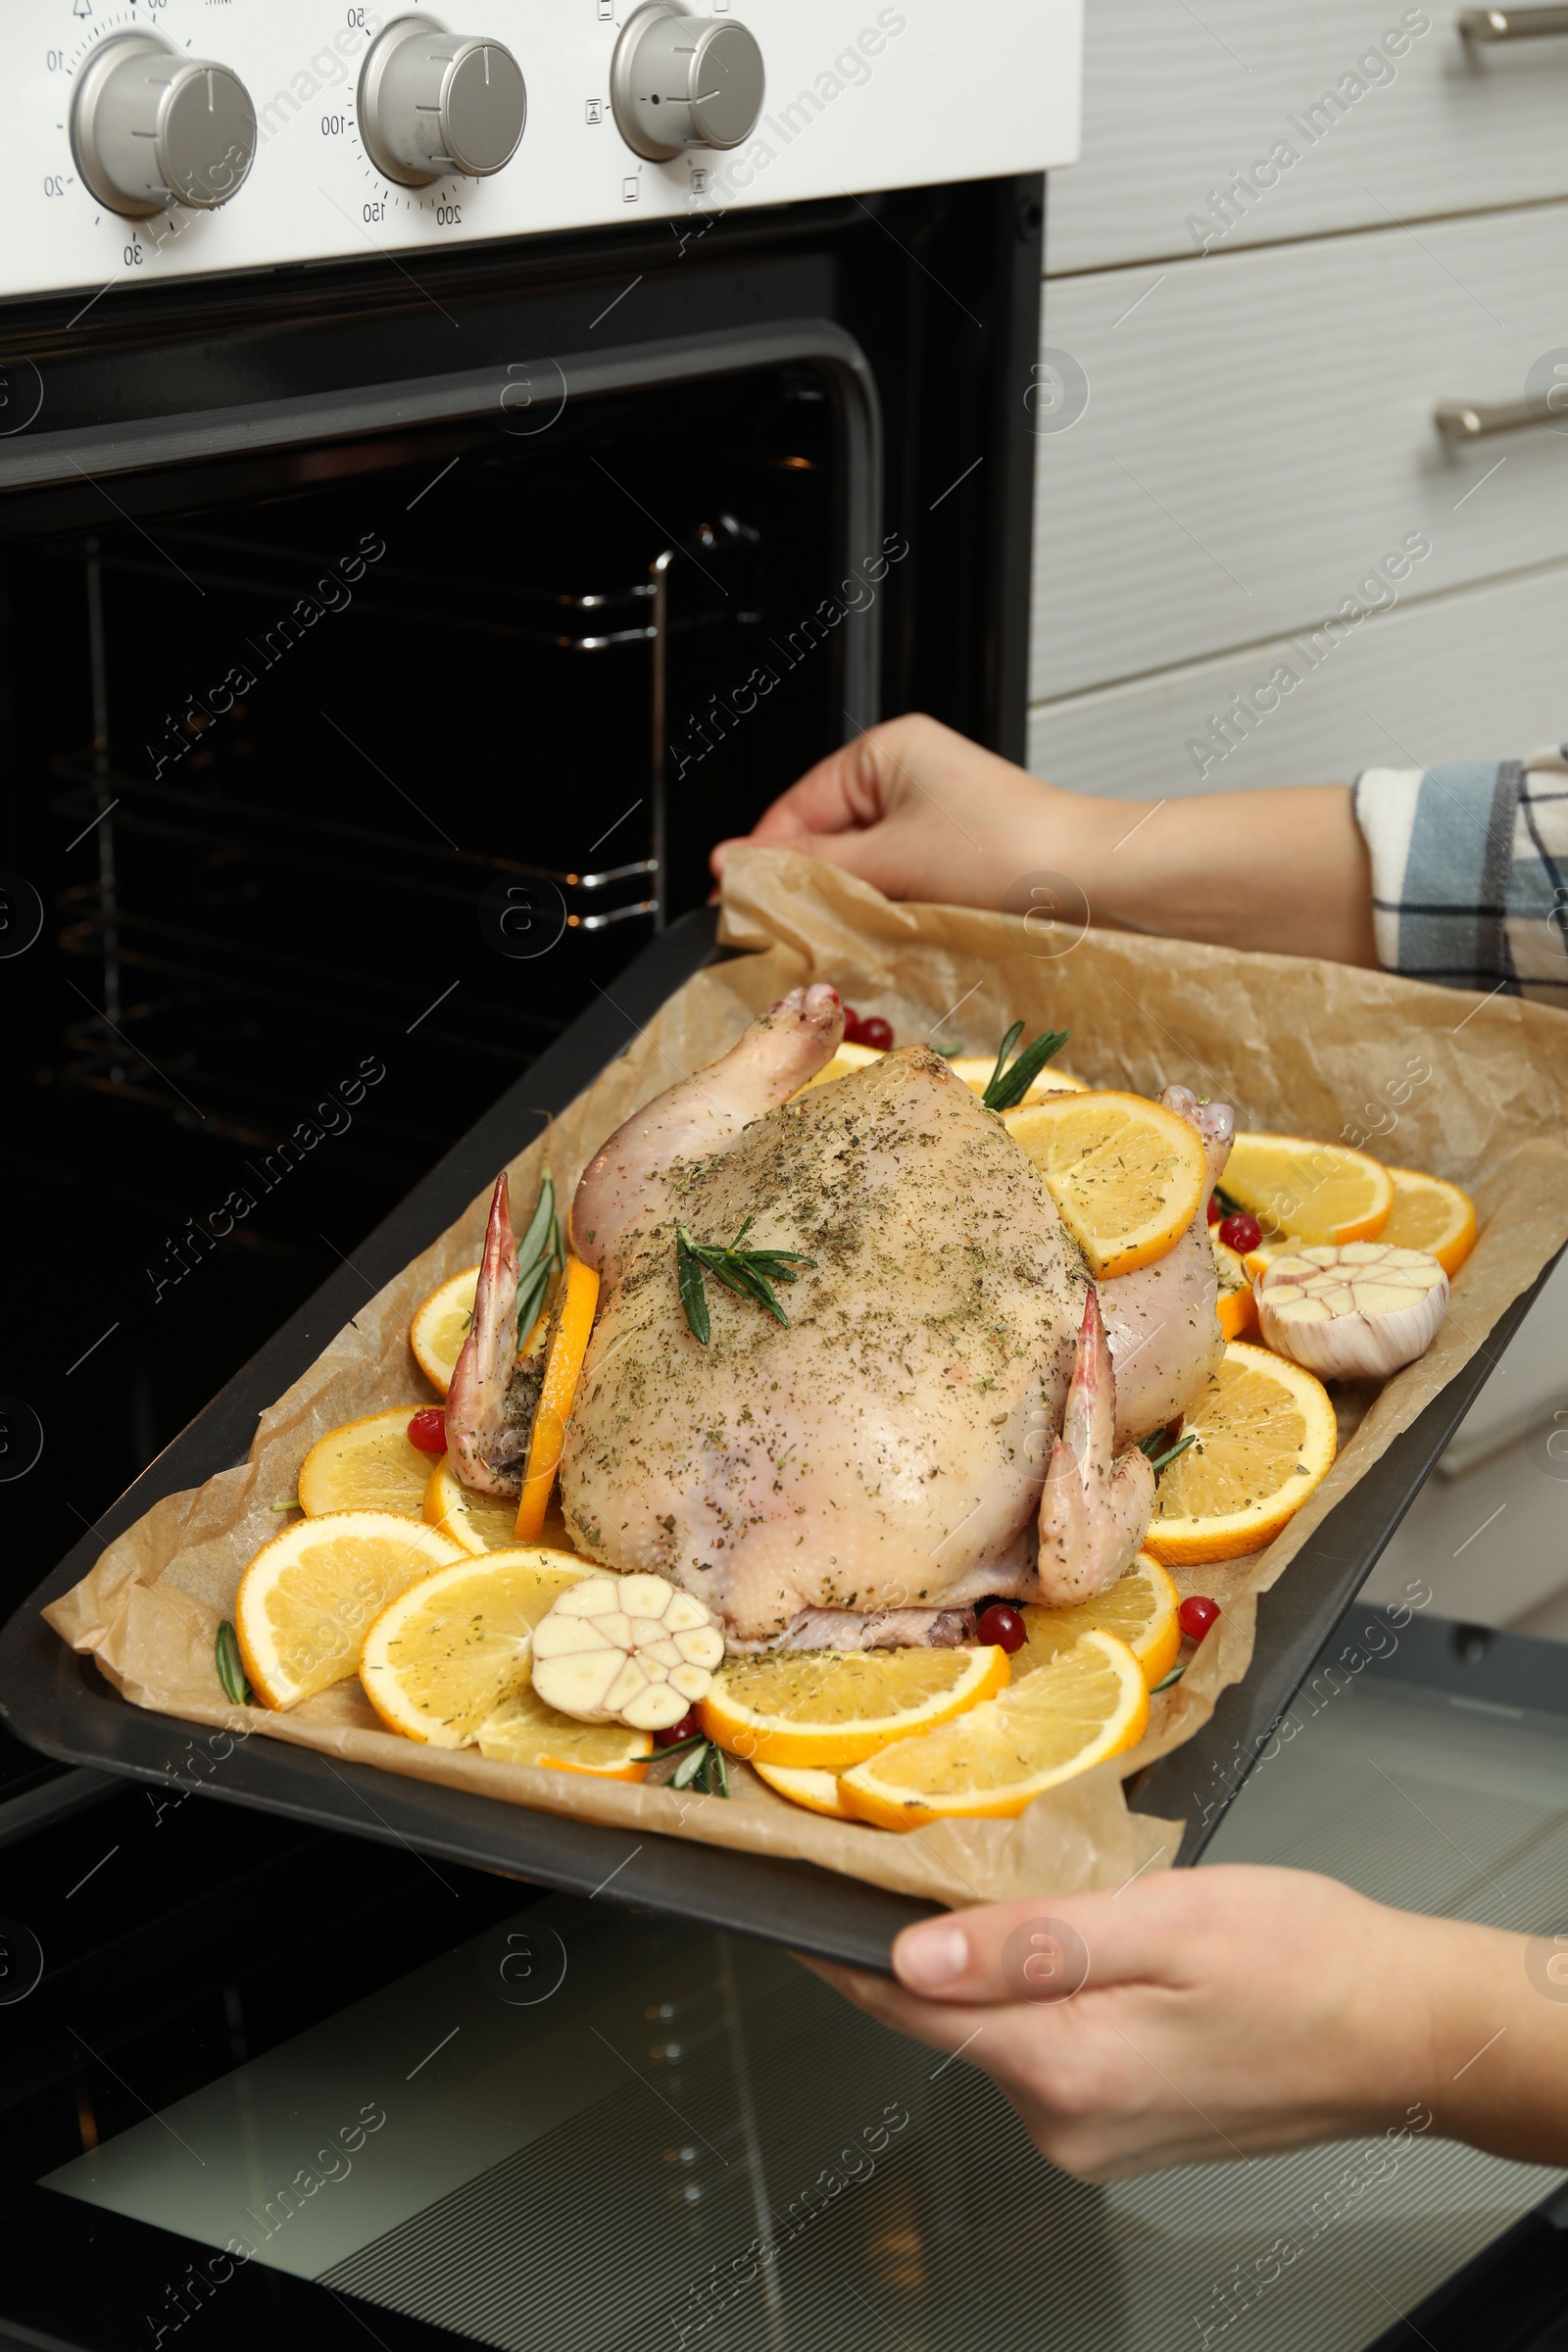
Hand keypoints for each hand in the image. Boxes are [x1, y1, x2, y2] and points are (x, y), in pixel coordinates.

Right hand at [710, 713, 1085, 910]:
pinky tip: (878, 943)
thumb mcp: (891, 858)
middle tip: (778, 932)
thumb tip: (738, 867)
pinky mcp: (956, 867)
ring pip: (861, 873)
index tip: (733, 903)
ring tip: (836, 940)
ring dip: (847, 908)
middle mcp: (911, 779)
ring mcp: (934, 824)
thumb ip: (810, 868)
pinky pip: (896, 892)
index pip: (797, 807)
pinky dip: (883, 918)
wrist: (1099, 887)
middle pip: (826, 841)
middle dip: (807, 887)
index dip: (763, 858)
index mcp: (888, 751)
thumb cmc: (1014, 850)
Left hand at [803, 1864, 1561, 2180]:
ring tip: (1002, 1885)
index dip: (837, 1945)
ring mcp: (1095, 2134)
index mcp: (1063, 2064)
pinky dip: (1039, 1996)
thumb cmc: (1306, 1962)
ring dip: (987, 1966)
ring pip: (997, 2031)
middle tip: (895, 1857)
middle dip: (916, 1943)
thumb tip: (912, 1955)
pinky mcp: (1124, 2127)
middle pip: (944, 2016)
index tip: (787, 1899)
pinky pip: (1047, 2051)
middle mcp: (1065, 2118)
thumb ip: (1032, 1942)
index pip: (903, 2003)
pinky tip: (1074, 1947)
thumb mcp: (1164, 1919)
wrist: (1408, 2030)